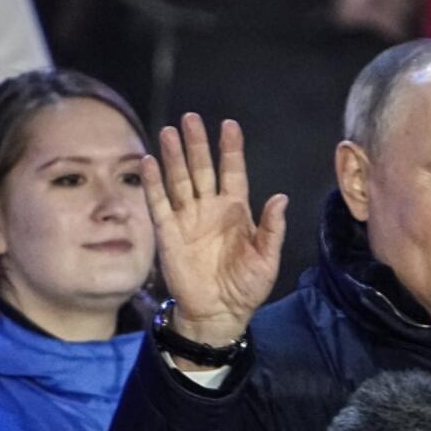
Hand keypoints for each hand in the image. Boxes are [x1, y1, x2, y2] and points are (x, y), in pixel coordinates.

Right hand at [144, 114, 286, 351]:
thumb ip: (272, 228)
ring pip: (180, 180)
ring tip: (170, 131)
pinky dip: (154, 183)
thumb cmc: (247, 287)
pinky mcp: (169, 233)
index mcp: (237, 211)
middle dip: (197, 144)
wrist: (221, 313)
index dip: (230, 149)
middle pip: (203, 168)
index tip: (229, 125)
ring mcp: (188, 219)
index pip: (233, 172)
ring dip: (174, 157)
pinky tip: (149, 162)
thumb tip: (280, 197)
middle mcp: (211, 208)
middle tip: (191, 118)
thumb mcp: (267, 258)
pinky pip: (160, 204)